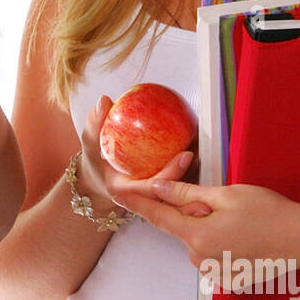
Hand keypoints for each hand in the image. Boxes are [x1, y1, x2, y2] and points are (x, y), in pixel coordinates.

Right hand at [77, 95, 205, 220]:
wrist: (100, 182)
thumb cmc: (95, 165)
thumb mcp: (90, 146)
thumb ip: (95, 126)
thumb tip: (103, 101)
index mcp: (128, 192)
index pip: (153, 188)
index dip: (171, 174)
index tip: (185, 155)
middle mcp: (146, 197)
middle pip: (174, 193)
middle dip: (192, 176)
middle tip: (204, 151)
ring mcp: (157, 196)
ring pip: (181, 189)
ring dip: (196, 173)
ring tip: (210, 150)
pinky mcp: (165, 192)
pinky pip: (180, 179)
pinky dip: (191, 166)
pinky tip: (200, 145)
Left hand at [110, 170, 299, 281]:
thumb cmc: (268, 212)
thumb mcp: (226, 195)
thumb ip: (187, 193)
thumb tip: (158, 188)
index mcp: (196, 235)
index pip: (157, 217)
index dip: (137, 203)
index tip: (118, 193)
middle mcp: (199, 258)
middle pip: (180, 228)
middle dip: (192, 211)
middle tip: (222, 202)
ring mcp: (213, 271)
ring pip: (197, 241)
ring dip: (207, 227)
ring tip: (240, 220)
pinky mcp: (227, 278)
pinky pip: (212, 254)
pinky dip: (220, 242)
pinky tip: (244, 236)